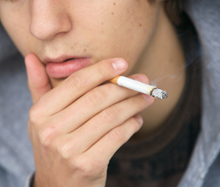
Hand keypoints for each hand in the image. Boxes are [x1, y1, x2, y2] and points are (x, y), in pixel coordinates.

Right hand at [25, 54, 153, 186]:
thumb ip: (38, 86)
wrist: (57, 185)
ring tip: (145, 98)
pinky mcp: (88, 164)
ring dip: (134, 104)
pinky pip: (117, 136)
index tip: (122, 63)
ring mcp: (69, 149)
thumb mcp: (41, 117)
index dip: (102, 70)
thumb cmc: (54, 144)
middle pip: (98, 98)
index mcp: (40, 113)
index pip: (77, 83)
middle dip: (125, 87)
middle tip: (143, 82)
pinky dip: (132, 125)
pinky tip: (137, 120)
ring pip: (111, 116)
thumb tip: (32, 58)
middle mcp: (51, 130)